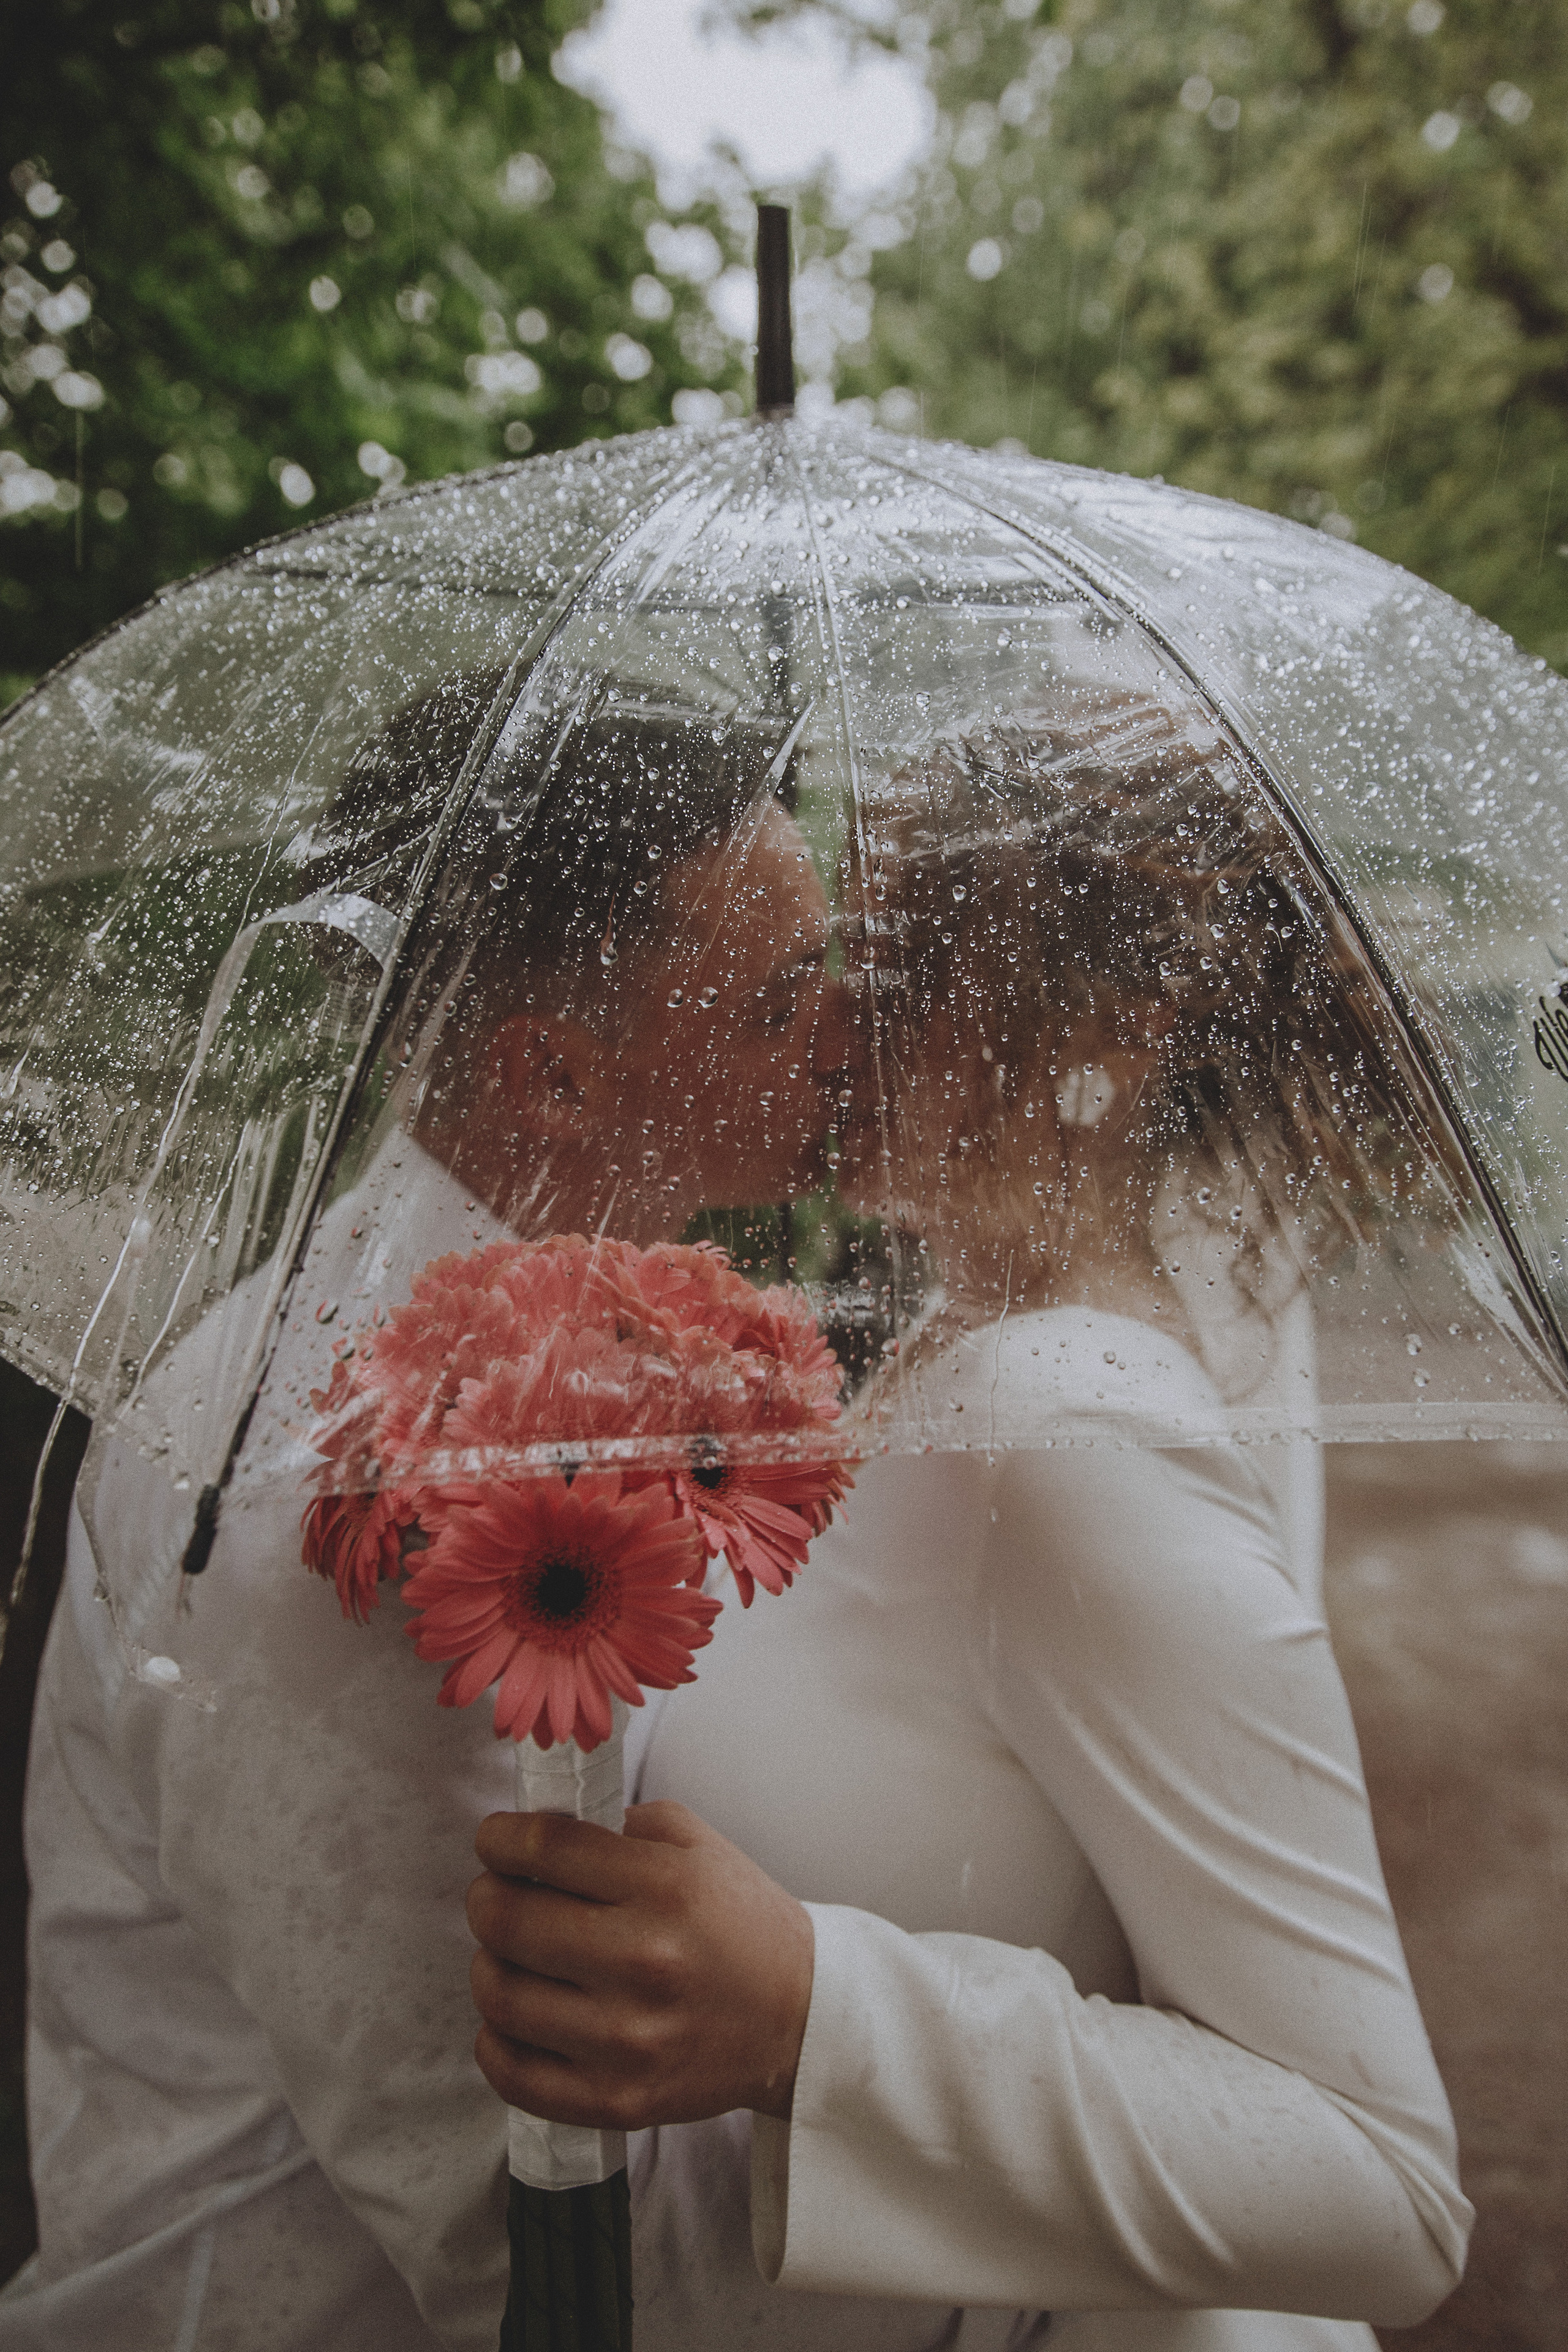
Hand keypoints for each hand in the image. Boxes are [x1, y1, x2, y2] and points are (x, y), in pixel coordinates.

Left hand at [467, 1800, 814, 2131]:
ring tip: (509, 1955)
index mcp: (666, 1887)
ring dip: (488, 1964)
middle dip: (486, 1898)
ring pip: (501, 1996)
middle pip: (508, 1921)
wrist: (797, 2016)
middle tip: (495, 1894)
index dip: (501, 1838)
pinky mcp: (619, 2100)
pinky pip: (515, 2075)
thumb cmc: (738, 1923)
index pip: (545, 1848)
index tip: (495, 1841)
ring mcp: (629, 2040)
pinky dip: (495, 2041)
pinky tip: (513, 2017)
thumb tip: (533, 1829)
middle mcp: (645, 1961)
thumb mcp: (695, 1844)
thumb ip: (615, 1824)